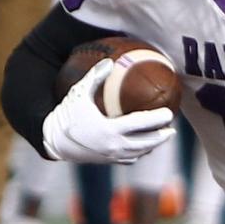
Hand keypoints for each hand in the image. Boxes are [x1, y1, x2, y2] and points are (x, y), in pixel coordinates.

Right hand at [42, 59, 175, 163]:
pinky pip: (130, 159)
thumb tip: (110, 61)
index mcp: (110, 129)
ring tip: (163, 136)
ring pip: (140, 152)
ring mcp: (112, 156)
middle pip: (146, 143)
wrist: (52, 140)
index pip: (141, 124)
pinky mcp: (108, 161)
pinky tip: (145, 146)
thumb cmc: (66, 114)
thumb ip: (95, 77)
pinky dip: (140, 153)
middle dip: (161, 136)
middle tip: (171, 128)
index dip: (157, 119)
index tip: (169, 113)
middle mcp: (114, 145)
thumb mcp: (78, 93)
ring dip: (153, 145)